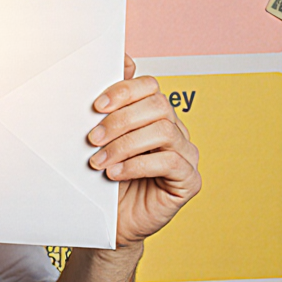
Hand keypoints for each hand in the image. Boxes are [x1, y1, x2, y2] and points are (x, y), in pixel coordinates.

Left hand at [87, 55, 200, 247]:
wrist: (110, 221)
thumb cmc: (104, 178)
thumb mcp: (101, 138)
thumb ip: (110, 104)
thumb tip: (121, 60)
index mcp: (154, 115)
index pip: (150, 86)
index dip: (124, 90)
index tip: (96, 105)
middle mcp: (174, 130)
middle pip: (158, 105)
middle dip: (120, 120)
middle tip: (92, 138)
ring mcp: (185, 154)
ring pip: (163, 131)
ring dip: (125, 144)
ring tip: (99, 160)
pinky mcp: (189, 180)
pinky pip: (170, 161)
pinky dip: (137, 165)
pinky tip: (114, 174)